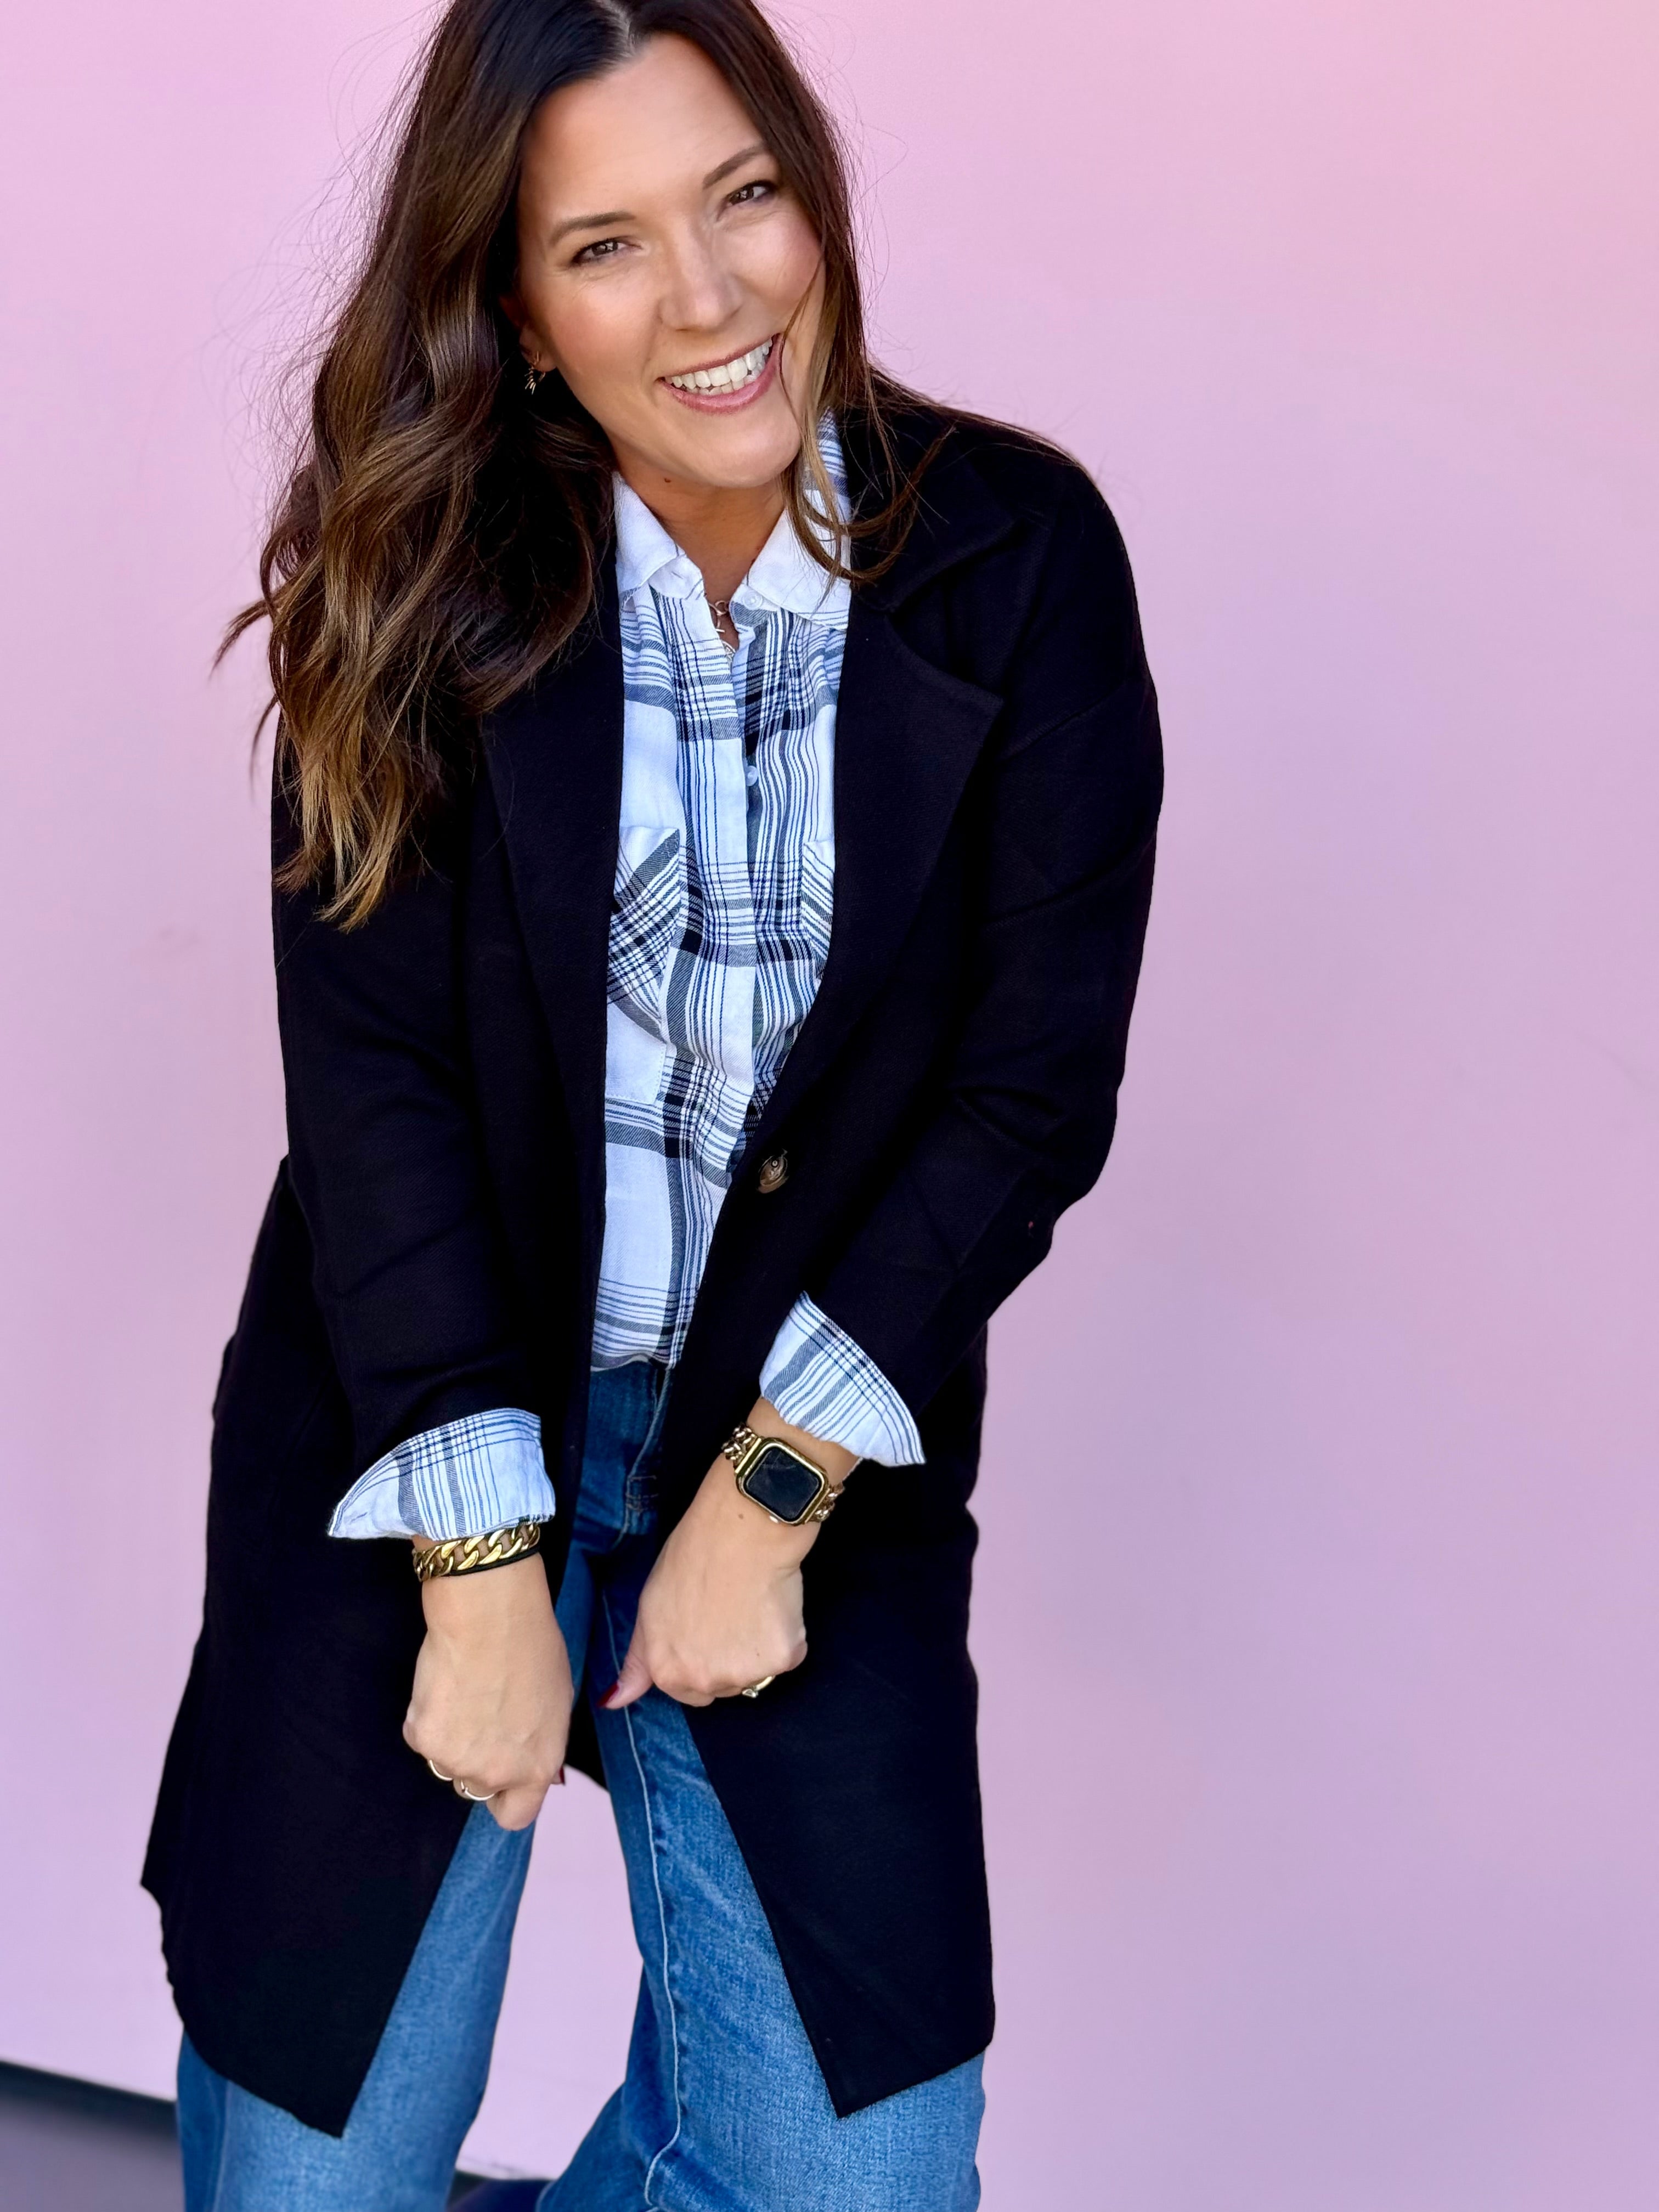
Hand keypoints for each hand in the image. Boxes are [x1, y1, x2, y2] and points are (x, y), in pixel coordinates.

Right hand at [403, 1553, 572, 1829]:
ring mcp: (457, 1760)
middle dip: (476, 1759)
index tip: (501, 1780)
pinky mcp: (424, 1738)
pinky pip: (421, 1735)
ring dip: (450, 1738)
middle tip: (480, 1715)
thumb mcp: (555, 1702)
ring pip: (446, 1762)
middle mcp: (497, 1774)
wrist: (491, 1616)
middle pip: (476, 1787)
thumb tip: (526, 1751)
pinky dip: (427, 1714)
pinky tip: (443, 1682)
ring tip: (464, 1692)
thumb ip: (539, 1740)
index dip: (506, 1798)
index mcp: (538, 1767)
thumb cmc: (532, 1645)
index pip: (517, 1816)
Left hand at [603, 1402, 855, 1709]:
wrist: (740, 1531)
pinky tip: (773, 1600)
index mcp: (668, 1672)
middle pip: (724, 1687)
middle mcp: (705, 1682)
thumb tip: (614, 1702)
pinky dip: (786, 1632)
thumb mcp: (649, 1607)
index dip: (700, 1657)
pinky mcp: (783, 1657)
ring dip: (758, 1646)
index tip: (706, 1627)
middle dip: (729, 1659)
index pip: (690, 1693)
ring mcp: (745, 1673)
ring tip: (751, 1602)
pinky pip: (790, 1653)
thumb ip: (637, 1661)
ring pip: (758, 1672)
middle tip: (729, 1611)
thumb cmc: (691, 1558)